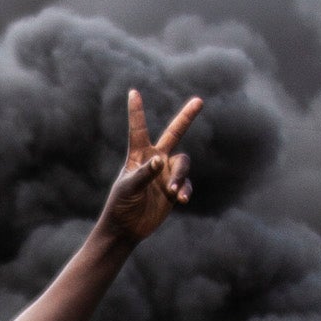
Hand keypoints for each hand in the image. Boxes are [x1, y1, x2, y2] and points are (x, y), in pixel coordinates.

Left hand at [97, 88, 201, 244]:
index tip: (133, 92)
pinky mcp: (174, 190)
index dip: (137, 111)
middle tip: (199, 101)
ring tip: (173, 193)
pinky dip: (184, 190)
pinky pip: (186, 185)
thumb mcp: (129, 188)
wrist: (127, 228)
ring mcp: (166, 174)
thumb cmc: (121, 205)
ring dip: (180, 177)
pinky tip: (179, 200)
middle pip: (174, 134)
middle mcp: (155, 160)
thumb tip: (161, 160)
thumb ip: (145, 173)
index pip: (139, 129)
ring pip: (183, 165)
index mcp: (138, 155)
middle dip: (186, 117)